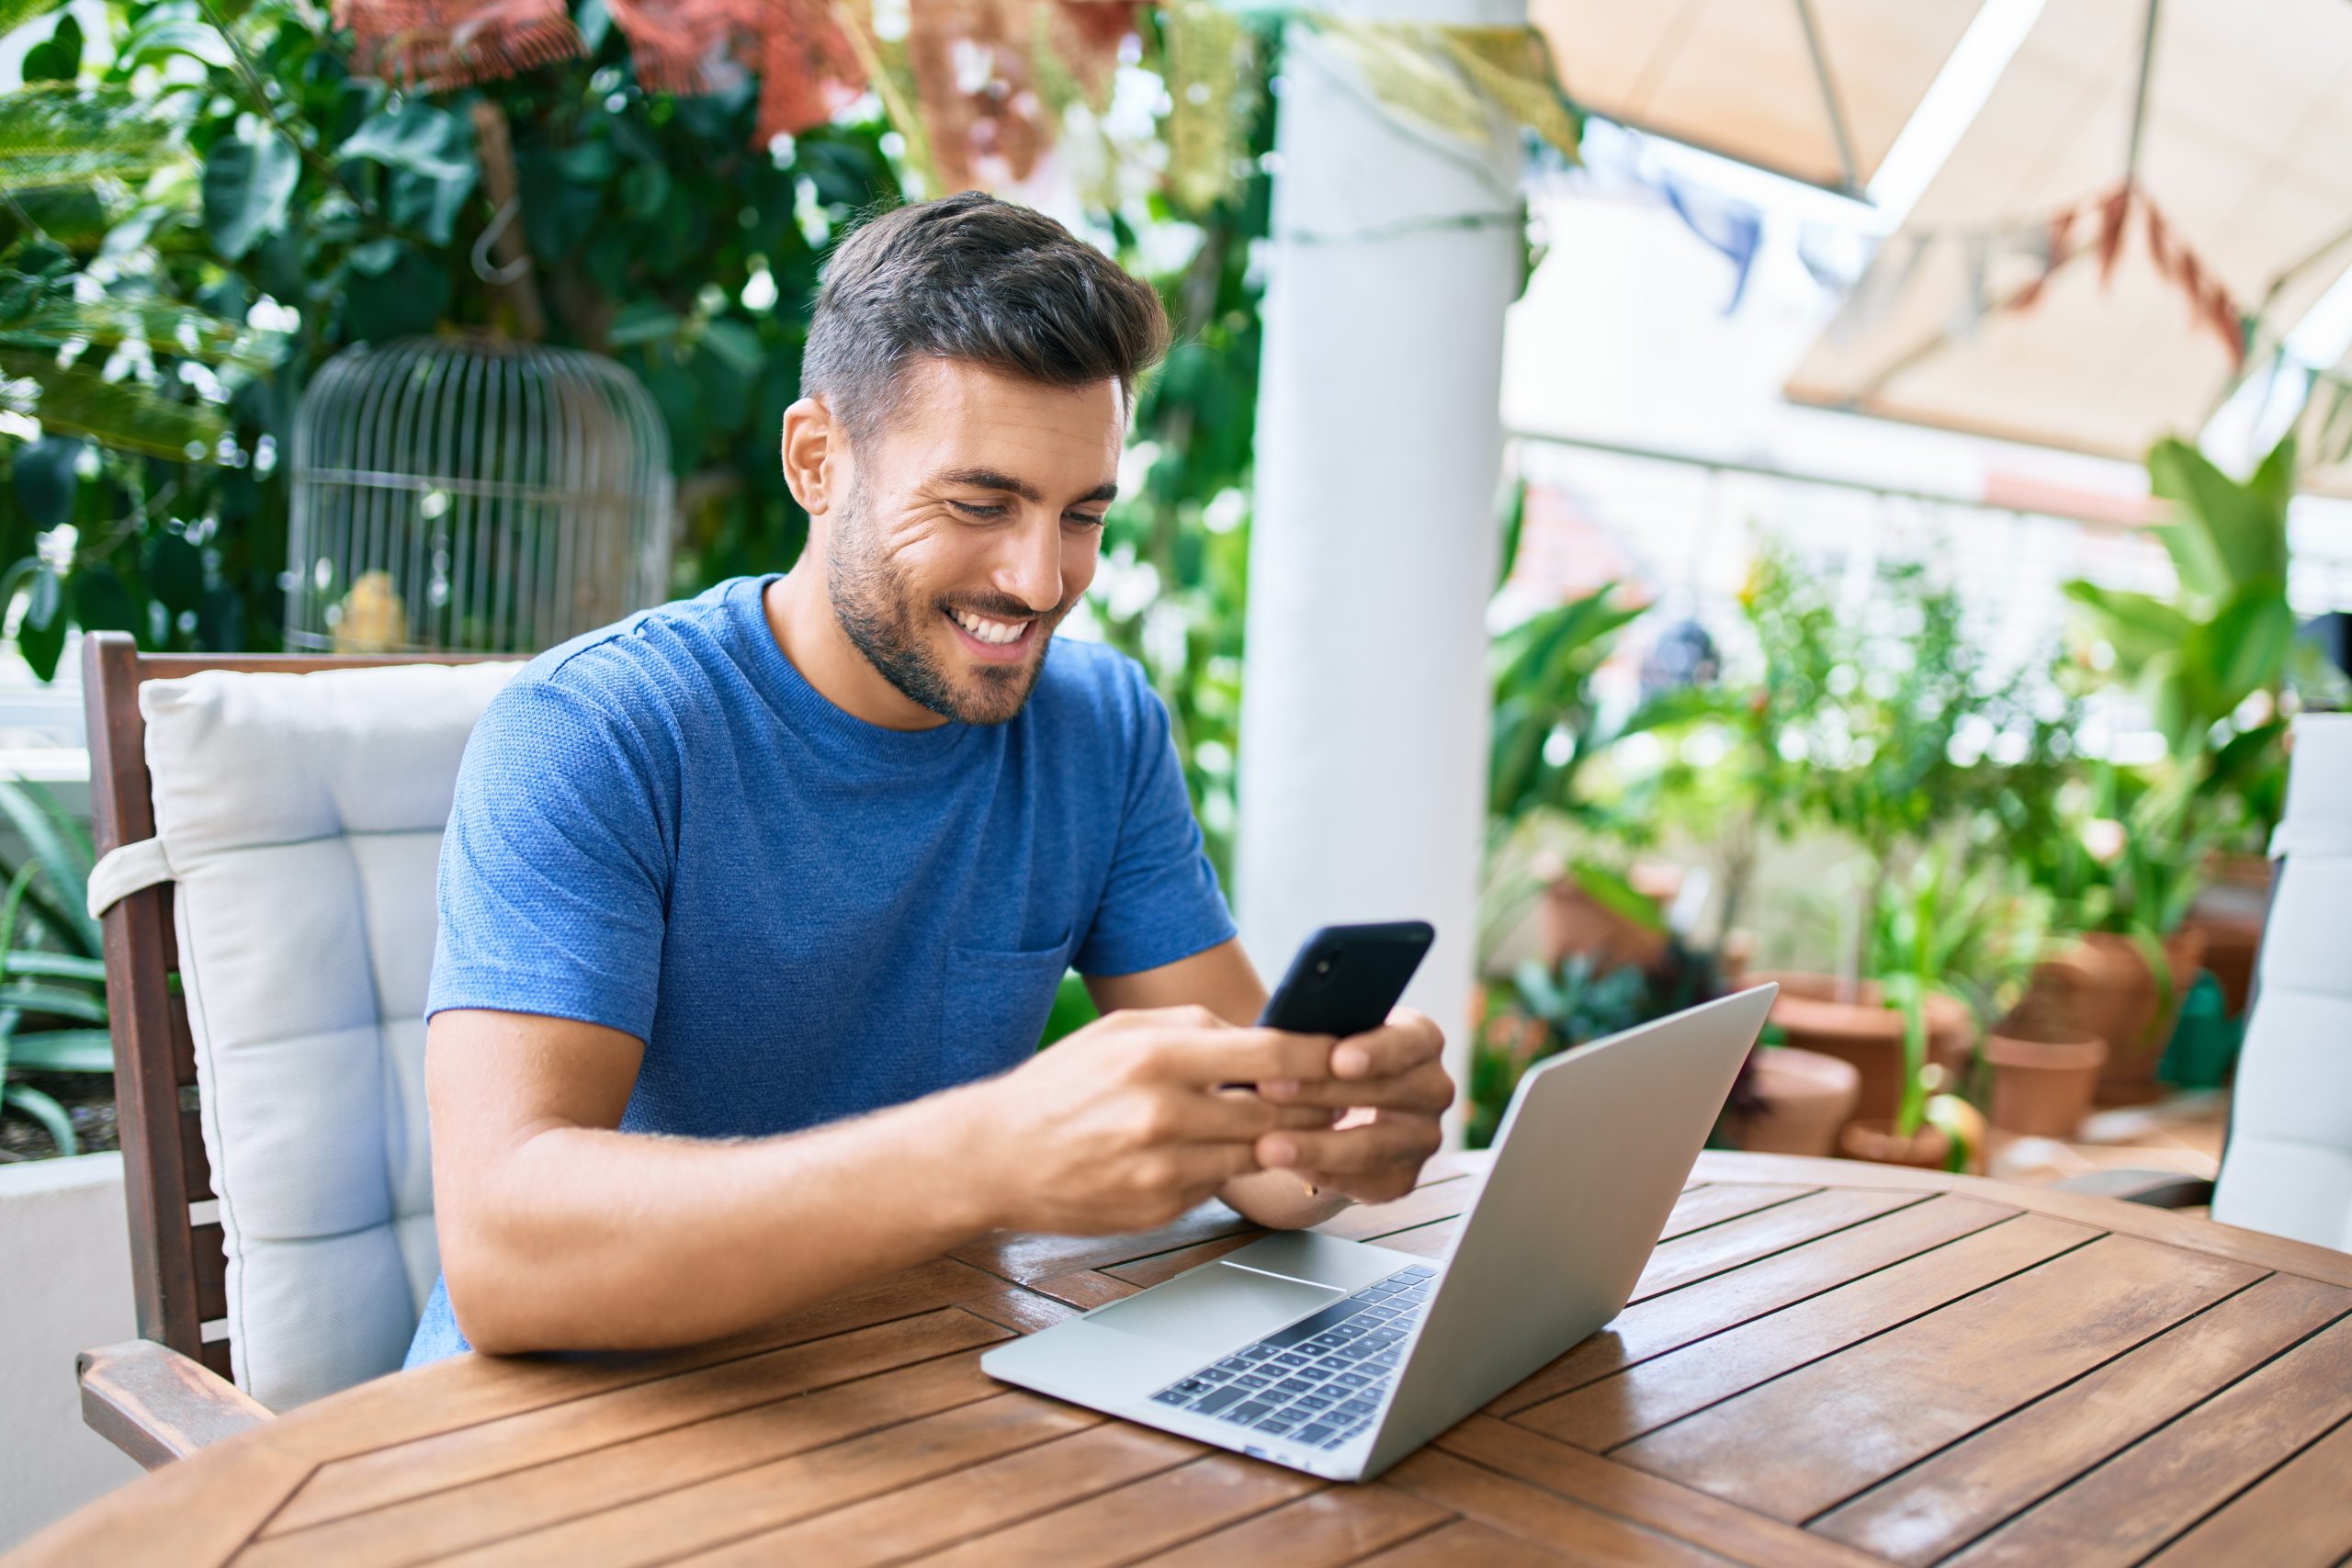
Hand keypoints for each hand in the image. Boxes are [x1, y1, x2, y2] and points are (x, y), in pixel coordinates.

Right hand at [963, 1006, 1344, 1235]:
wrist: (994, 1156)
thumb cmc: (1061, 1086)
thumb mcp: (1120, 1033)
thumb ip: (1194, 1027)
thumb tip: (1263, 1035)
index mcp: (1158, 1057)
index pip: (1271, 1056)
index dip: (1322, 1056)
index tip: (1352, 1052)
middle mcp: (1163, 1114)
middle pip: (1277, 1113)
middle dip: (1315, 1106)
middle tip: (1340, 1096)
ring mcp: (1162, 1168)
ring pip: (1257, 1154)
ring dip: (1282, 1141)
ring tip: (1294, 1124)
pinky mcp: (1158, 1207)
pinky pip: (1219, 1184)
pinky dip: (1229, 1167)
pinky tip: (1222, 1152)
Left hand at [1250, 1008, 1451, 1204]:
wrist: (1328, 1103)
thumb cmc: (1322, 1052)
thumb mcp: (1323, 1028)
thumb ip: (1313, 1024)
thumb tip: (1282, 1028)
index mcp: (1421, 1039)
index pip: (1408, 1041)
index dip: (1375, 1051)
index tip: (1338, 1060)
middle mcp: (1433, 1089)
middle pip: (1383, 1093)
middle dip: (1321, 1092)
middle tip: (1267, 1090)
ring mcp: (1424, 1138)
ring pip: (1372, 1147)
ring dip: (1315, 1146)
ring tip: (1266, 1146)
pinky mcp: (1404, 1178)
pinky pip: (1364, 1183)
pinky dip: (1320, 1174)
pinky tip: (1284, 1166)